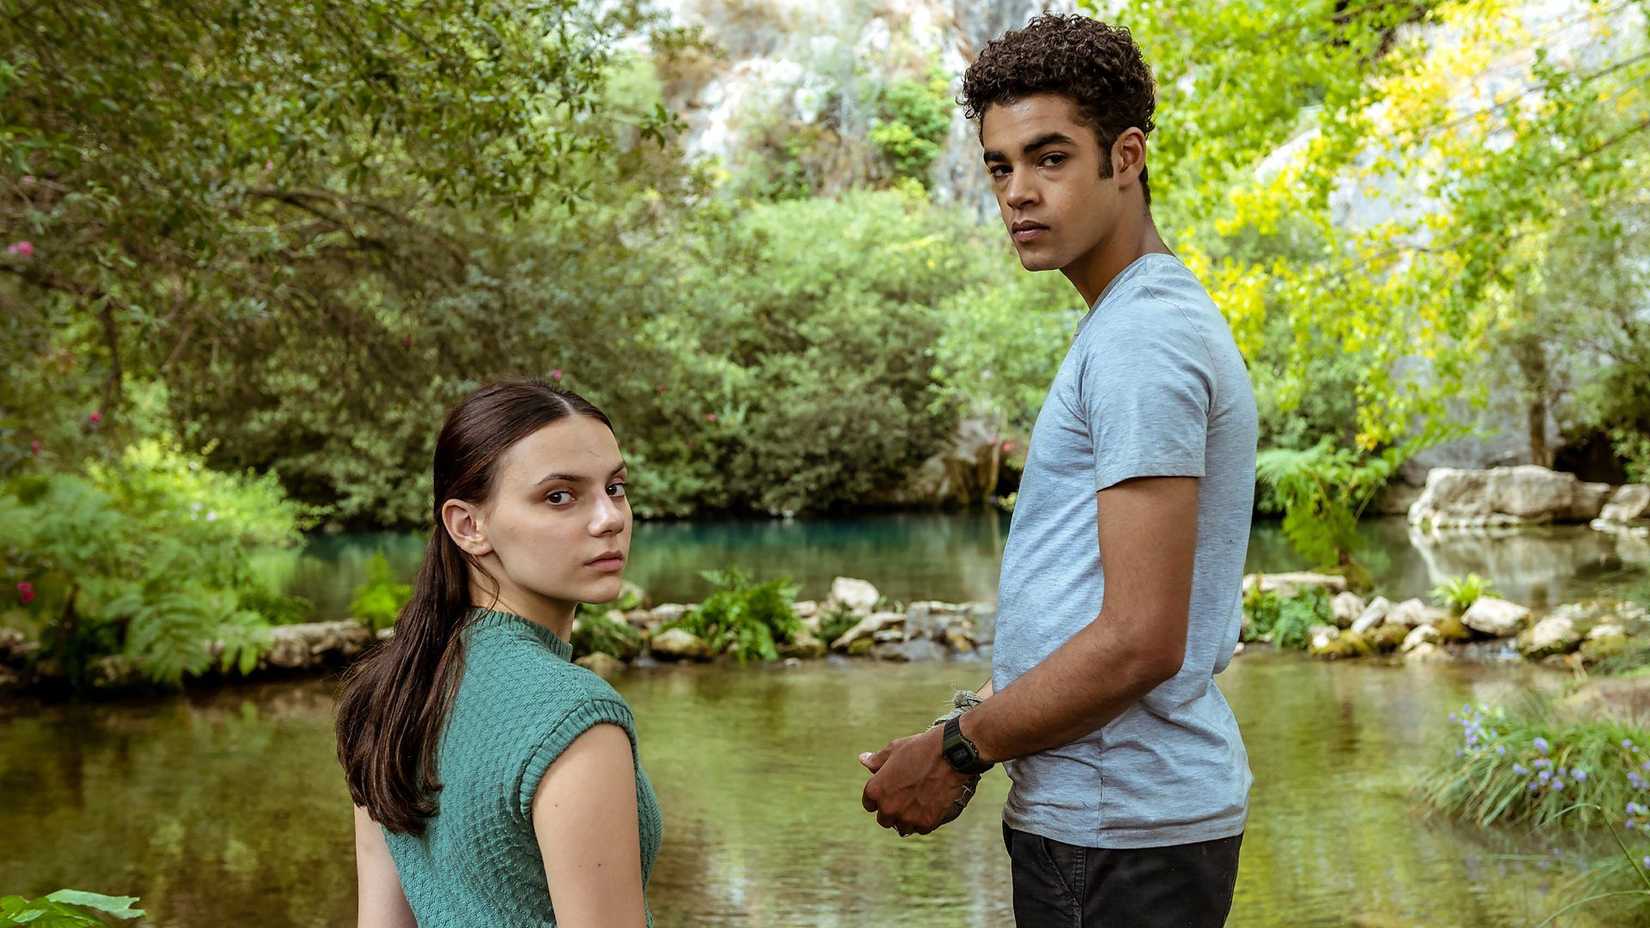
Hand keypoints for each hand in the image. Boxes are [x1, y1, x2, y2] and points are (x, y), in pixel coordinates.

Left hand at [859, 726, 978, 836]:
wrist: (951, 755)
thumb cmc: (920, 749)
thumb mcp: (894, 750)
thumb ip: (876, 760)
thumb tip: (863, 759)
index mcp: (876, 790)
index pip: (869, 804)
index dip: (879, 797)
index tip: (889, 791)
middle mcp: (889, 807)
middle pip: (884, 819)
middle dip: (892, 810)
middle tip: (905, 797)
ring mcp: (908, 817)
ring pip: (903, 827)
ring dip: (907, 818)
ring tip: (918, 802)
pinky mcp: (927, 822)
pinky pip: (920, 828)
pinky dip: (924, 820)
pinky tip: (930, 805)